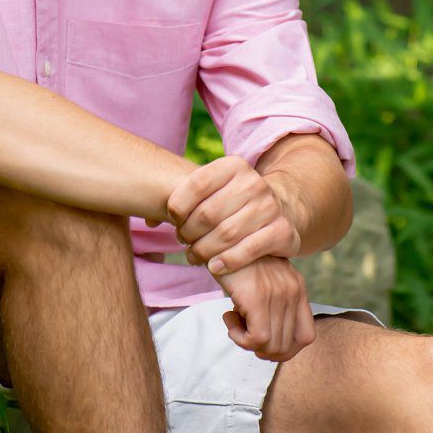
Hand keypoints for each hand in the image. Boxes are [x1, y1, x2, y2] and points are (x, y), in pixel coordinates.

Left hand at [162, 153, 300, 282]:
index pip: (197, 183)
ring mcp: (269, 206)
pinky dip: (227, 262)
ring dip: (204, 251)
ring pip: (226, 234)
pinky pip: (248, 250)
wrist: (283, 207)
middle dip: (189, 232)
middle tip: (184, 242)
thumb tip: (149, 219)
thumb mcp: (215, 189)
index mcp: (233, 165)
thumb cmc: (236, 201)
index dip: (179, 205)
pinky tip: (215, 267)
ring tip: (194, 256)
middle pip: (208, 213)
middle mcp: (253, 182)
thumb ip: (184, 198)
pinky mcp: (281, 231)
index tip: (174, 220)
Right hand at [219, 253, 315, 363]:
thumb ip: (275, 302)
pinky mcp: (257, 297)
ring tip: (234, 320)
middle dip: (262, 349)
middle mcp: (292, 290)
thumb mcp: (265, 278)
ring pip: (270, 347)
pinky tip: (228, 318)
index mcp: (297, 286)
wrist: (220, 236)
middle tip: (243, 330)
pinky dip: (239, 338)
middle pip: (285, 347)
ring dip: (247, 343)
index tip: (265, 343)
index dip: (287, 349)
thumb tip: (269, 343)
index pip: (307, 336)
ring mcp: (277, 294)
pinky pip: (256, 339)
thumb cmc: (238, 259)